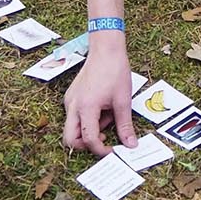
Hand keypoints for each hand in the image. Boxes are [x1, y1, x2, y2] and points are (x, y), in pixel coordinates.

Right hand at [63, 38, 135, 154]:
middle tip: (104, 140)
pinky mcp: (72, 97)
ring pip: (73, 128)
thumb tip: (130, 144)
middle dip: (86, 145)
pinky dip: (88, 119)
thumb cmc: (114, 71)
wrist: (106, 49)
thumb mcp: (123, 101)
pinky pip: (75, 116)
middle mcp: (73, 105)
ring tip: (108, 115)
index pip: (88, 139)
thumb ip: (125, 125)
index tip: (112, 151)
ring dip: (89, 130)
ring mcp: (70, 101)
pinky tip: (103, 108)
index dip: (100, 149)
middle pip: (70, 139)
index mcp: (86, 107)